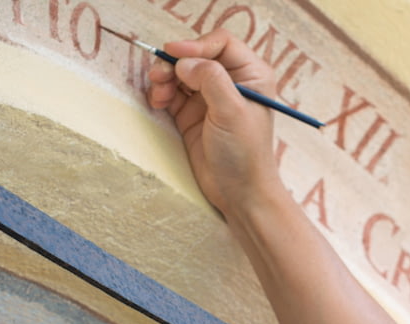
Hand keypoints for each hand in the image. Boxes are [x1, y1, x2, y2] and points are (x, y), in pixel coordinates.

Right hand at [146, 30, 285, 213]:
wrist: (238, 193)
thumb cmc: (245, 154)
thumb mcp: (232, 112)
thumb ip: (211, 80)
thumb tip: (185, 62)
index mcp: (251, 75)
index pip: (221, 44)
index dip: (196, 45)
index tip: (175, 54)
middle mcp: (231, 82)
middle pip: (196, 55)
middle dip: (175, 63)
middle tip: (159, 76)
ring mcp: (209, 97)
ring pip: (180, 72)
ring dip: (164, 78)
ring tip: (158, 94)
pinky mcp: (192, 113)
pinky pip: (171, 91)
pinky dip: (161, 92)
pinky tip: (158, 103)